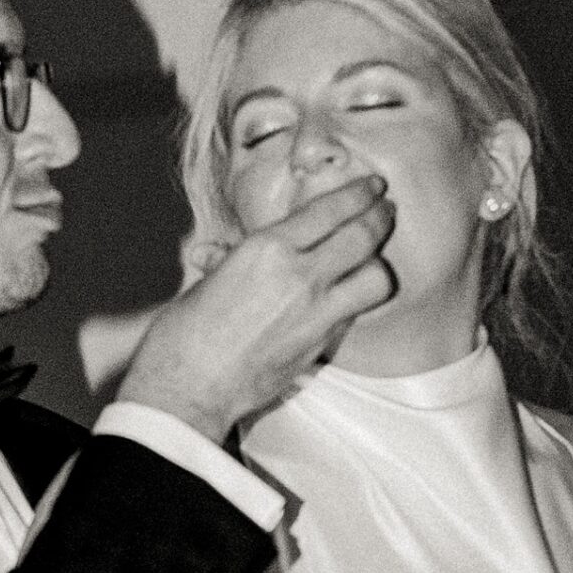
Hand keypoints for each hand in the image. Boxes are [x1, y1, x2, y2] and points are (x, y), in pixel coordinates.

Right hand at [115, 177, 396, 439]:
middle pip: (363, 235)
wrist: (190, 386)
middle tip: (385, 210)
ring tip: (374, 258)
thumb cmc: (186, 333)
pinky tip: (348, 297)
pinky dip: (356, 301)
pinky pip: (355, 313)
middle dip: (380, 217)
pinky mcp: (321, 345)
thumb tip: (217, 253)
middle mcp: (299, 275)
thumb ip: (229, 262)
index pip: (331, 209)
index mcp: (268, 248)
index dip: (359, 193)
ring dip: (378, 265)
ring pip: (375, 278)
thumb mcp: (209, 281)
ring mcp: (316, 312)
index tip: (372, 186)